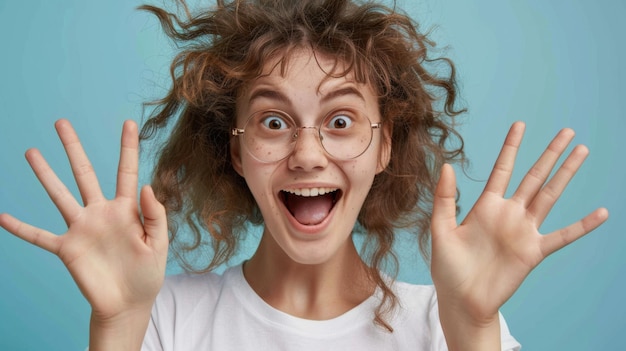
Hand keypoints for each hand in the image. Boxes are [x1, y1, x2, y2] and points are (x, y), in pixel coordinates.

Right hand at [0, 119, 167, 323]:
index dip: (128, 147)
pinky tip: (2, 216)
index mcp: (126, 210)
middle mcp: (101, 213)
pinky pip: (40, 236)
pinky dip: (21, 228)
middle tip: (61, 122)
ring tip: (32, 151)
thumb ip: (155, 216)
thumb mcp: (158, 245)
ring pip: (59, 195)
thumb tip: (146, 186)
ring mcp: (82, 229)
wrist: (128, 304)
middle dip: (73, 148)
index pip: (127, 172)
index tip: (129, 122)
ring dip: (45, 174)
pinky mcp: (67, 249)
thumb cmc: (147, 274)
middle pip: (85, 173)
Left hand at [430, 121, 607, 324]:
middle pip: (533, 177)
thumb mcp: (440, 230)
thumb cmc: (448, 268)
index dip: (511, 147)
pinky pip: (562, 236)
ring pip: (549, 196)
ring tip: (582, 152)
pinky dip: (582, 226)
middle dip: (550, 154)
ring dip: (566, 175)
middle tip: (567, 131)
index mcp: (485, 206)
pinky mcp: (533, 252)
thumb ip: (445, 199)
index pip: (502, 170)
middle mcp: (508, 214)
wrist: (461, 301)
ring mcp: (523, 231)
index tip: (520, 124)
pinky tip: (601, 213)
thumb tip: (446, 166)